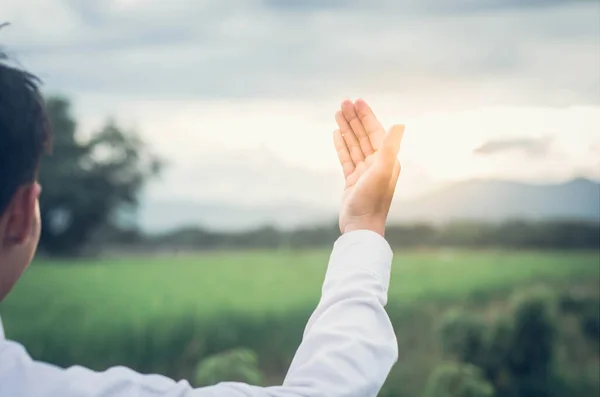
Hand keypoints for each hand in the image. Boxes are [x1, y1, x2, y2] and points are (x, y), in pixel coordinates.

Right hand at [334, 99, 403, 236]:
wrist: (361, 226)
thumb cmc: (373, 200)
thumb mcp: (383, 171)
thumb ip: (390, 147)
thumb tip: (400, 124)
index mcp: (386, 159)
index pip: (375, 131)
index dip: (366, 115)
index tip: (356, 101)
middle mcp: (376, 164)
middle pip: (363, 135)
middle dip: (354, 118)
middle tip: (342, 102)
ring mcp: (363, 172)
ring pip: (354, 145)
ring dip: (346, 129)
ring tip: (336, 113)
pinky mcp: (352, 181)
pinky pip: (346, 158)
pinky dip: (341, 145)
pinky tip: (336, 134)